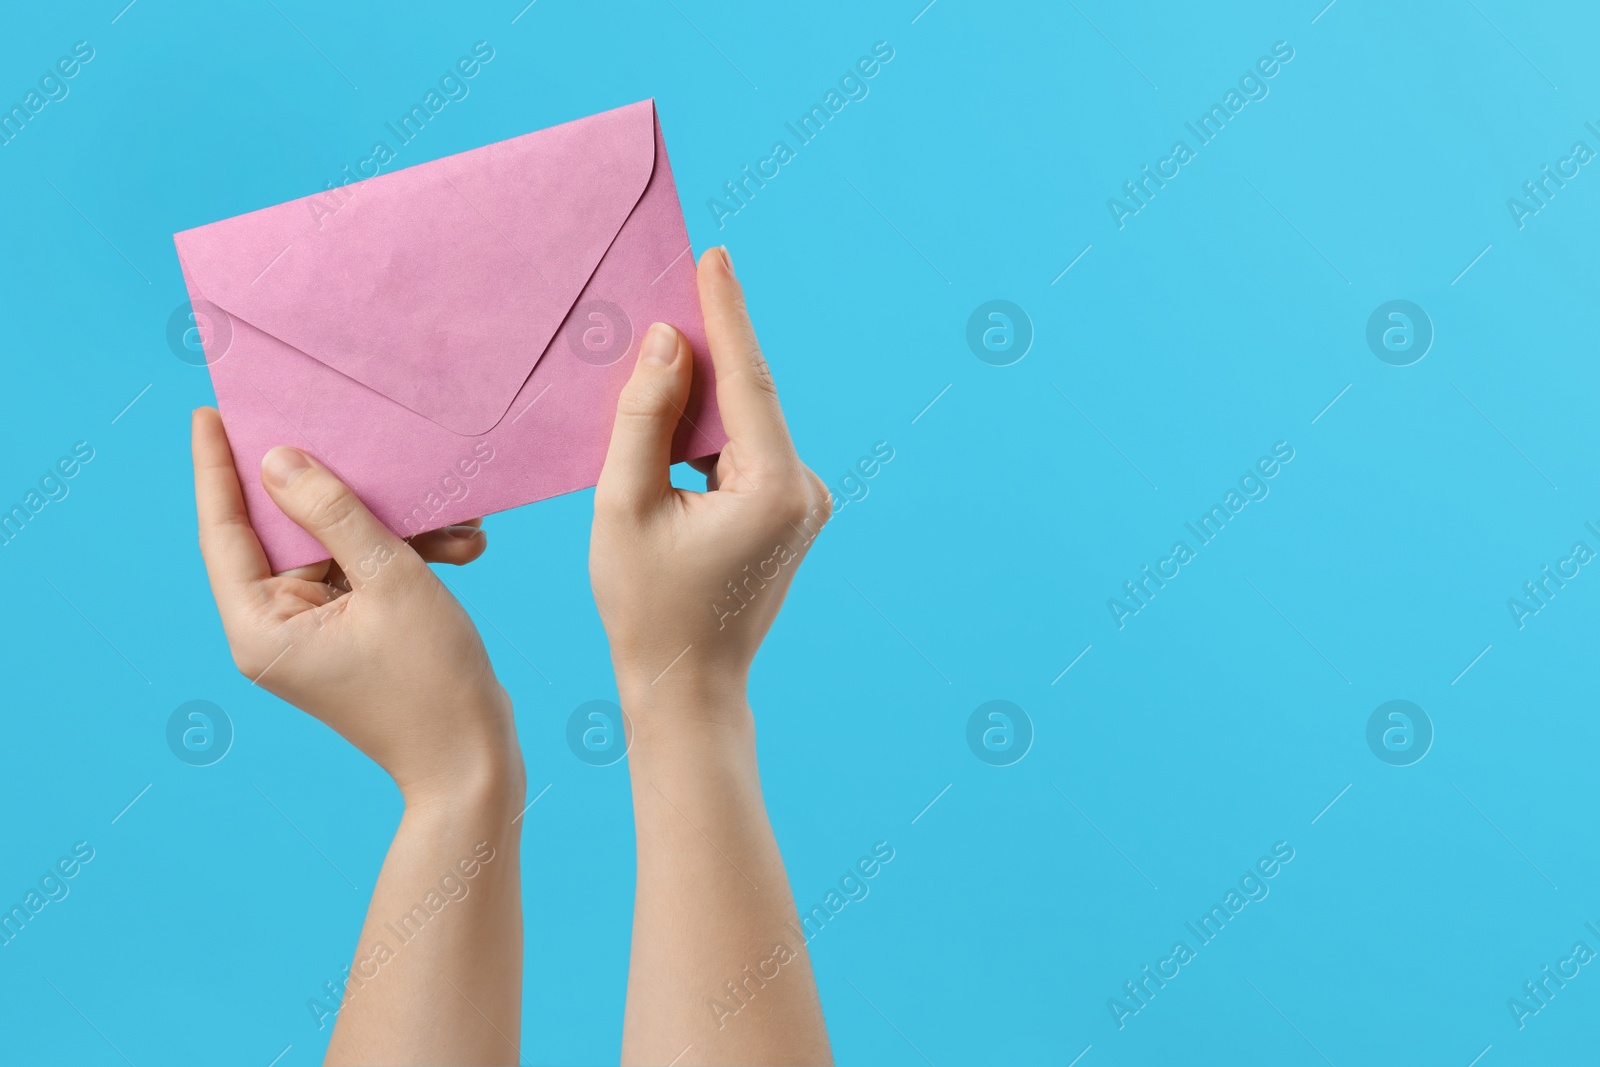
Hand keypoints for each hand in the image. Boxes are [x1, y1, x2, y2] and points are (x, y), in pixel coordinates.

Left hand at [191, 407, 521, 803]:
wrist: (475, 762)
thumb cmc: (431, 681)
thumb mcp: (389, 578)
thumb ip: (333, 512)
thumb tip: (278, 460)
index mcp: (260, 625)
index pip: (224, 531)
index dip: (218, 469)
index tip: (211, 412)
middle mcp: (274, 630)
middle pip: (286, 534)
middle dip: (339, 492)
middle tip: (346, 431)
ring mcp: (313, 635)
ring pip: (337, 550)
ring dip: (394, 527)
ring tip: (454, 516)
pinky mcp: (350, 636)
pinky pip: (365, 574)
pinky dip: (407, 556)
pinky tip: (462, 543)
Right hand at [589, 247, 830, 715]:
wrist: (688, 686)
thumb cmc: (646, 608)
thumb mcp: (625, 507)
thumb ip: (643, 419)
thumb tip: (668, 344)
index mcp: (774, 488)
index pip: (750, 380)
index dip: (727, 313)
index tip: (716, 254)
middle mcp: (805, 490)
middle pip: (746, 400)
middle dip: (702, 354)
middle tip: (663, 293)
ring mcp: (805, 503)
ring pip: (741, 427)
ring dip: (697, 402)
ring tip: (642, 375)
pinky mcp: (791, 512)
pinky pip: (743, 453)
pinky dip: (706, 437)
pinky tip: (663, 434)